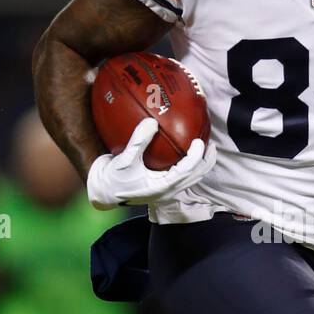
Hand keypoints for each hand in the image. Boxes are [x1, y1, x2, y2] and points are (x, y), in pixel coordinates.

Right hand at [87, 117, 216, 209]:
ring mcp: (166, 189)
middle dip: (206, 161)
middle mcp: (167, 191)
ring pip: (191, 178)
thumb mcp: (124, 160)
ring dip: (200, 163)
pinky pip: (181, 175)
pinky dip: (188, 164)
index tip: (199, 141)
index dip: (196, 157)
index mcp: (162, 188)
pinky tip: (185, 149)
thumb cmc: (113, 179)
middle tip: (210, 143)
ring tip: (203, 145)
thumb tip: (151, 121)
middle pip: (195, 177)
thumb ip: (138, 142)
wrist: (103, 192)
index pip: (186, 172)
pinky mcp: (162, 186)